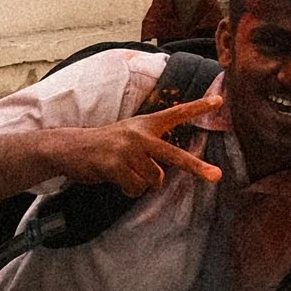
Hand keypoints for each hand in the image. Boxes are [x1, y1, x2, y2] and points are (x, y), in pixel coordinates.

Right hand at [57, 92, 225, 196]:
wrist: (70, 148)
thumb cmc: (105, 145)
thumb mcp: (129, 136)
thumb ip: (150, 147)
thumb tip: (163, 176)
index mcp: (146, 124)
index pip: (176, 113)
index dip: (198, 107)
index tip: (220, 100)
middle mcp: (140, 135)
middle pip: (175, 155)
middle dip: (197, 167)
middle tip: (217, 176)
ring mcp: (128, 150)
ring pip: (153, 180)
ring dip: (141, 184)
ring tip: (125, 173)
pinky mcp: (116, 165)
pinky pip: (136, 188)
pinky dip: (129, 190)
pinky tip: (116, 179)